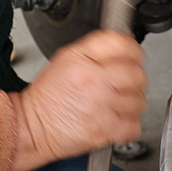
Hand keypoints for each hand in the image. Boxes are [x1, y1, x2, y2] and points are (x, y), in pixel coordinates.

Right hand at [8, 30, 146, 170]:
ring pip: (139, 100)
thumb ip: (96, 47)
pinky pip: (134, 125)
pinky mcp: (106, 130)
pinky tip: (116, 119)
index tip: (132, 55)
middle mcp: (94, 82)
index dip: (133, 49)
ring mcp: (102, 107)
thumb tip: (123, 40)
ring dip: (132, 102)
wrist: (32, 128)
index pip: (123, 45)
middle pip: (137, 73)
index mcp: (82, 60)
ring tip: (117, 102)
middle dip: (133, 77)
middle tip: (123, 82)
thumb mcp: (66, 59)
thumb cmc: (48, 97)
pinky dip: (129, 125)